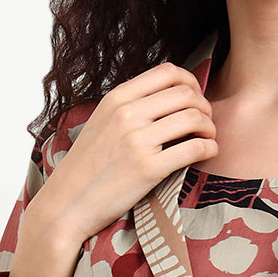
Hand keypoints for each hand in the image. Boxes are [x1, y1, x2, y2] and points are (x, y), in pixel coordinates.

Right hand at [4, 62, 217, 276]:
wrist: (67, 203)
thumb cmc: (87, 166)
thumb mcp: (101, 122)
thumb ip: (129, 106)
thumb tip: (166, 96)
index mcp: (116, 98)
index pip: (167, 72)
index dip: (191, 82)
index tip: (195, 98)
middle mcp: (127, 114)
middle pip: (186, 94)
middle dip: (205, 106)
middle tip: (206, 122)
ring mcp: (138, 141)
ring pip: (194, 118)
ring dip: (210, 127)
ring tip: (208, 138)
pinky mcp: (149, 169)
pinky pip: (194, 149)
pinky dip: (210, 148)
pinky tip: (208, 153)